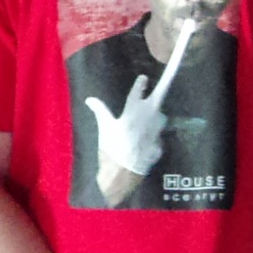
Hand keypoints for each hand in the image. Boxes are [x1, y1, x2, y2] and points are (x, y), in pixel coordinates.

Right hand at [84, 75, 169, 190]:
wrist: (123, 174)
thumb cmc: (112, 148)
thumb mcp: (104, 128)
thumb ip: (100, 111)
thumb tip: (89, 99)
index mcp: (133, 111)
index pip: (137, 92)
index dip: (140, 84)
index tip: (144, 78)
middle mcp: (148, 118)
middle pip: (158, 100)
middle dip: (162, 89)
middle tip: (163, 83)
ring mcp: (156, 132)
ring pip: (160, 118)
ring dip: (155, 115)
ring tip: (146, 119)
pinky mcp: (160, 145)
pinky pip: (158, 136)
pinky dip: (153, 135)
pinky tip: (145, 140)